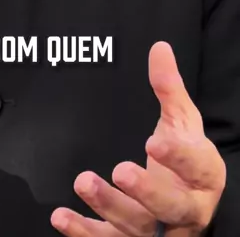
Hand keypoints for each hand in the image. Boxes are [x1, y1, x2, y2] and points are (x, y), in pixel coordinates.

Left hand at [50, 41, 225, 235]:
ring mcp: (160, 231)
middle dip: (146, 192)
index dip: (177, 158)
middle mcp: (187, 209)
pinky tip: (61, 215)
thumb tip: (159, 48)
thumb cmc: (186, 157)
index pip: (196, 166)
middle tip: (120, 170)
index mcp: (204, 175)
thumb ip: (170, 88)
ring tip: (83, 181)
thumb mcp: (183, 121)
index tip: (154, 142)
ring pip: (138, 228)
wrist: (189, 199)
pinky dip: (84, 232)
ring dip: (109, 208)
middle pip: (170, 207)